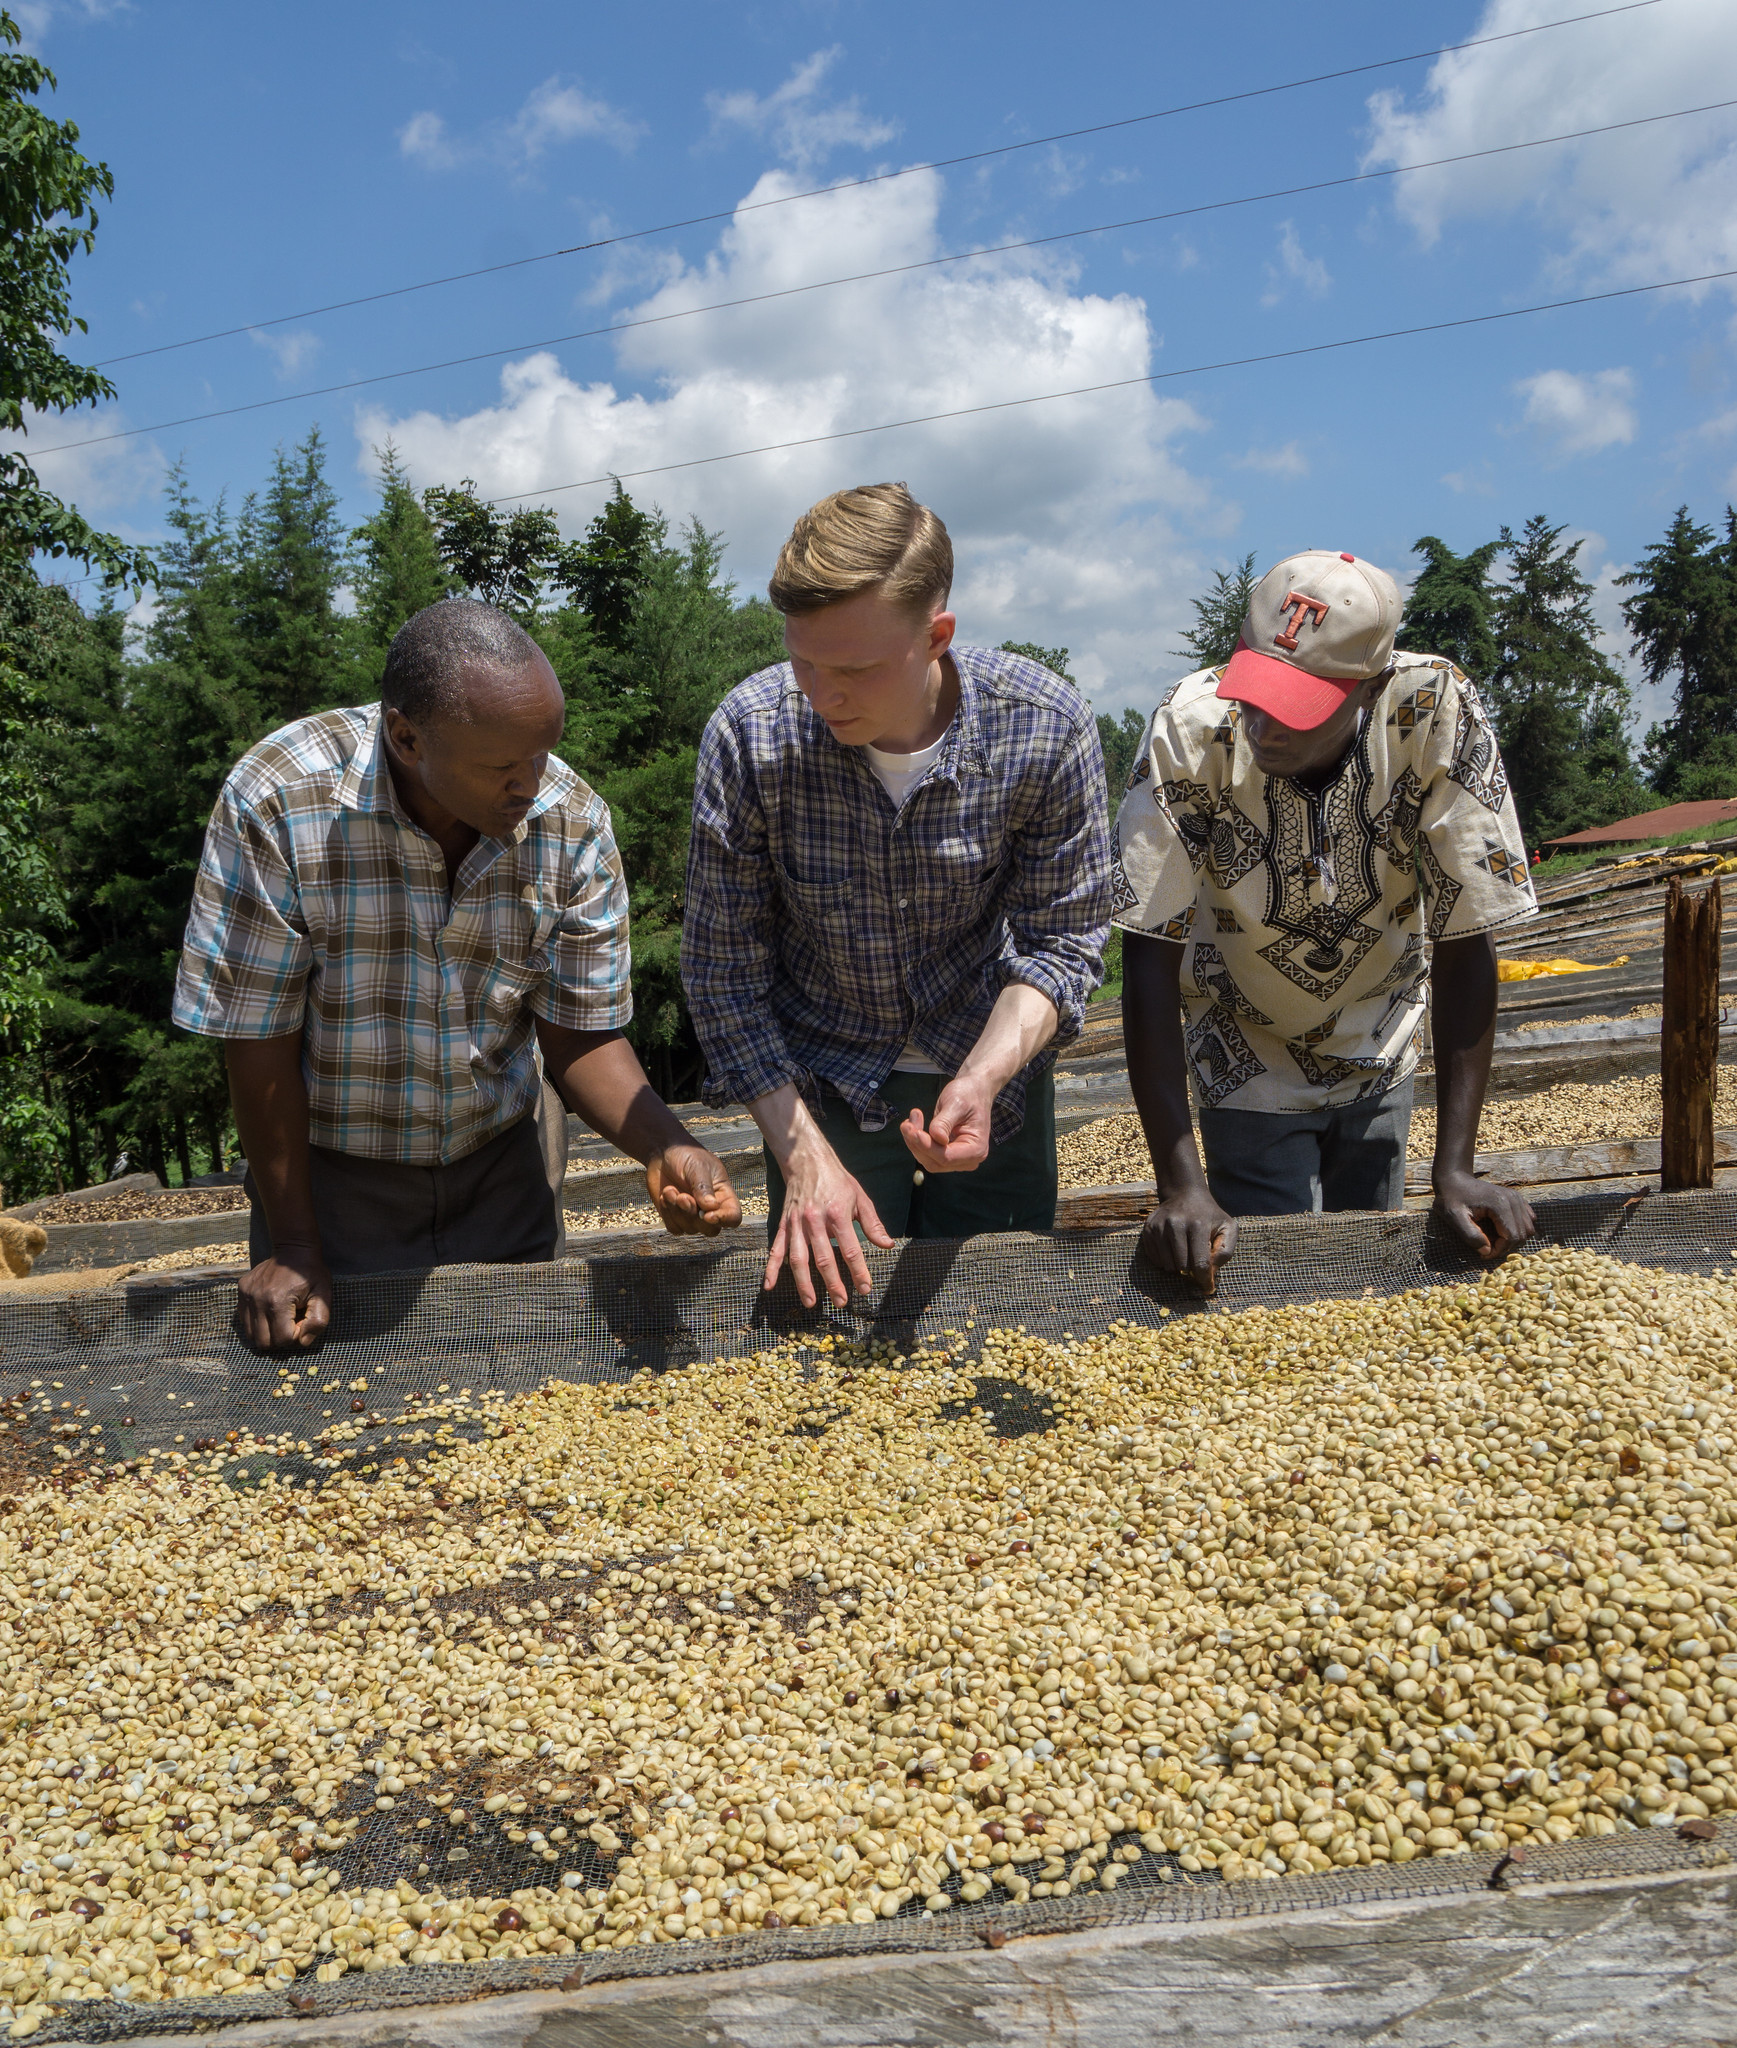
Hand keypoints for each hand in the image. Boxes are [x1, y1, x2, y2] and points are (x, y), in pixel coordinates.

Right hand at [235, 1243, 331, 1353]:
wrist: (293, 1249)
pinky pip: (244, 1321)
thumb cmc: (311, 1273)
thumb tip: (303, 1342)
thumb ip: (318, 1321)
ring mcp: (247, 1295)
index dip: (296, 1336)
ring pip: (251, 1335)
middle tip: (291, 1322)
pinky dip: (257, 1323)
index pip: (283, 1339)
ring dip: (267, 1333)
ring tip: (280, 1317)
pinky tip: (270, 1311)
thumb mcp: (323, 1294)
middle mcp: (258, 1299)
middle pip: (264, 1342)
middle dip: (280, 1338)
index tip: (302, 1321)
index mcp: (278, 1301)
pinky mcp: (241, 1292)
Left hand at [646, 1146, 743, 1236]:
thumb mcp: (698, 1167)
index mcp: (723, 1195)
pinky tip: (665, 1195)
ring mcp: (693, 1216)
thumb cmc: (687, 1156)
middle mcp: (710, 1210)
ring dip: (678, 1211)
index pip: (733, 1217)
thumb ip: (704, 1188)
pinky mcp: (675, 1218)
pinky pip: (675, 1228)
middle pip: (711, 1230)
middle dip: (694, 1216)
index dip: (724, 1219)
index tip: (708, 1214)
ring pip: (690, 1229)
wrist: (664, 1153)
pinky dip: (668, 1213)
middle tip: (683, 1197)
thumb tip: (712, 1208)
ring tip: (670, 1190)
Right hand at [767, 1134, 894, 1308]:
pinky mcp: (784, 1224)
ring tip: (811, 1302)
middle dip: (833, 1283)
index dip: (858, 1271)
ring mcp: (796, 1224)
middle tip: (841, 1302)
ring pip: (798, 1258)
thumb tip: (887, 1245)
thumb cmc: (837, 1180)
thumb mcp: (860, 1198)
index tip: (865, 1288)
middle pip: (823, 1258)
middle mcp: (815, 1220)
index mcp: (837, 1214)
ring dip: (804, 1283)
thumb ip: (873, 1224)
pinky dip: (772, 1268)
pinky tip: (770, 1285)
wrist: (806, 1160)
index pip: (850, 1249)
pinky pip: (777, 1249)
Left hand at [900, 1073, 994, 1172]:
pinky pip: (926, 1153)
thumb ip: (944, 1123)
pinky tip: (914, 1124)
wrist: (972, 1092)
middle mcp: (968, 1159)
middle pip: (935, 1162)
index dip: (927, 1147)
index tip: (914, 1132)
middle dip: (917, 1144)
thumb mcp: (956, 1105)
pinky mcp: (945, 1153)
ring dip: (914, 1141)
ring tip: (912, 1119)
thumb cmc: (968, 1095)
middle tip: (907, 1124)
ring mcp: (956, 1158)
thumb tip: (936, 1137)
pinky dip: (916, 1140)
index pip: (947, 1157)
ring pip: (927, 1159)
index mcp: (976, 1149)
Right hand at [1138, 1186, 1237, 1295]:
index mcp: (1198, 1224)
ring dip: (1178, 1267)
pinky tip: (1173, 1250)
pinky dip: (1166, 1261)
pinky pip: (1155, 1259)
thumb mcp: (1227, 1227)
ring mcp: (1159, 1226)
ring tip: (1185, 1254)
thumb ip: (1225, 1250)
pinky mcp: (1148, 1230)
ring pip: (1167, 1265)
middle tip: (1196, 1263)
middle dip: (1191, 1271)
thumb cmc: (1209, 1215)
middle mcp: (1175, 1224)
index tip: (1207, 1288)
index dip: (1204, 1280)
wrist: (1185, 1194)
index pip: (1200, 1263)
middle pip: (1182, 1266)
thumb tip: (1210, 1272)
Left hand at [1433, 1169, 1534, 1260]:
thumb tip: (1487, 1251)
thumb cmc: (1452, 1198)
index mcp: (1500, 1204)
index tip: (1483, 1254)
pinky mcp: (1518, 1199)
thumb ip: (1470, 1235)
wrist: (1455, 1179)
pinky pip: (1528, 1221)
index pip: (1511, 1236)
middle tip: (1486, 1247)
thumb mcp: (1454, 1218)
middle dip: (1505, 1246)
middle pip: (1522, 1234)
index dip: (1499, 1250)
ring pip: (1527, 1229)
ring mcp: (1518, 1198)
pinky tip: (1500, 1229)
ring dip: (1512, 1239)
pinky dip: (1517, 1229)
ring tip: (1492, 1238)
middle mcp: (1513, 1199)